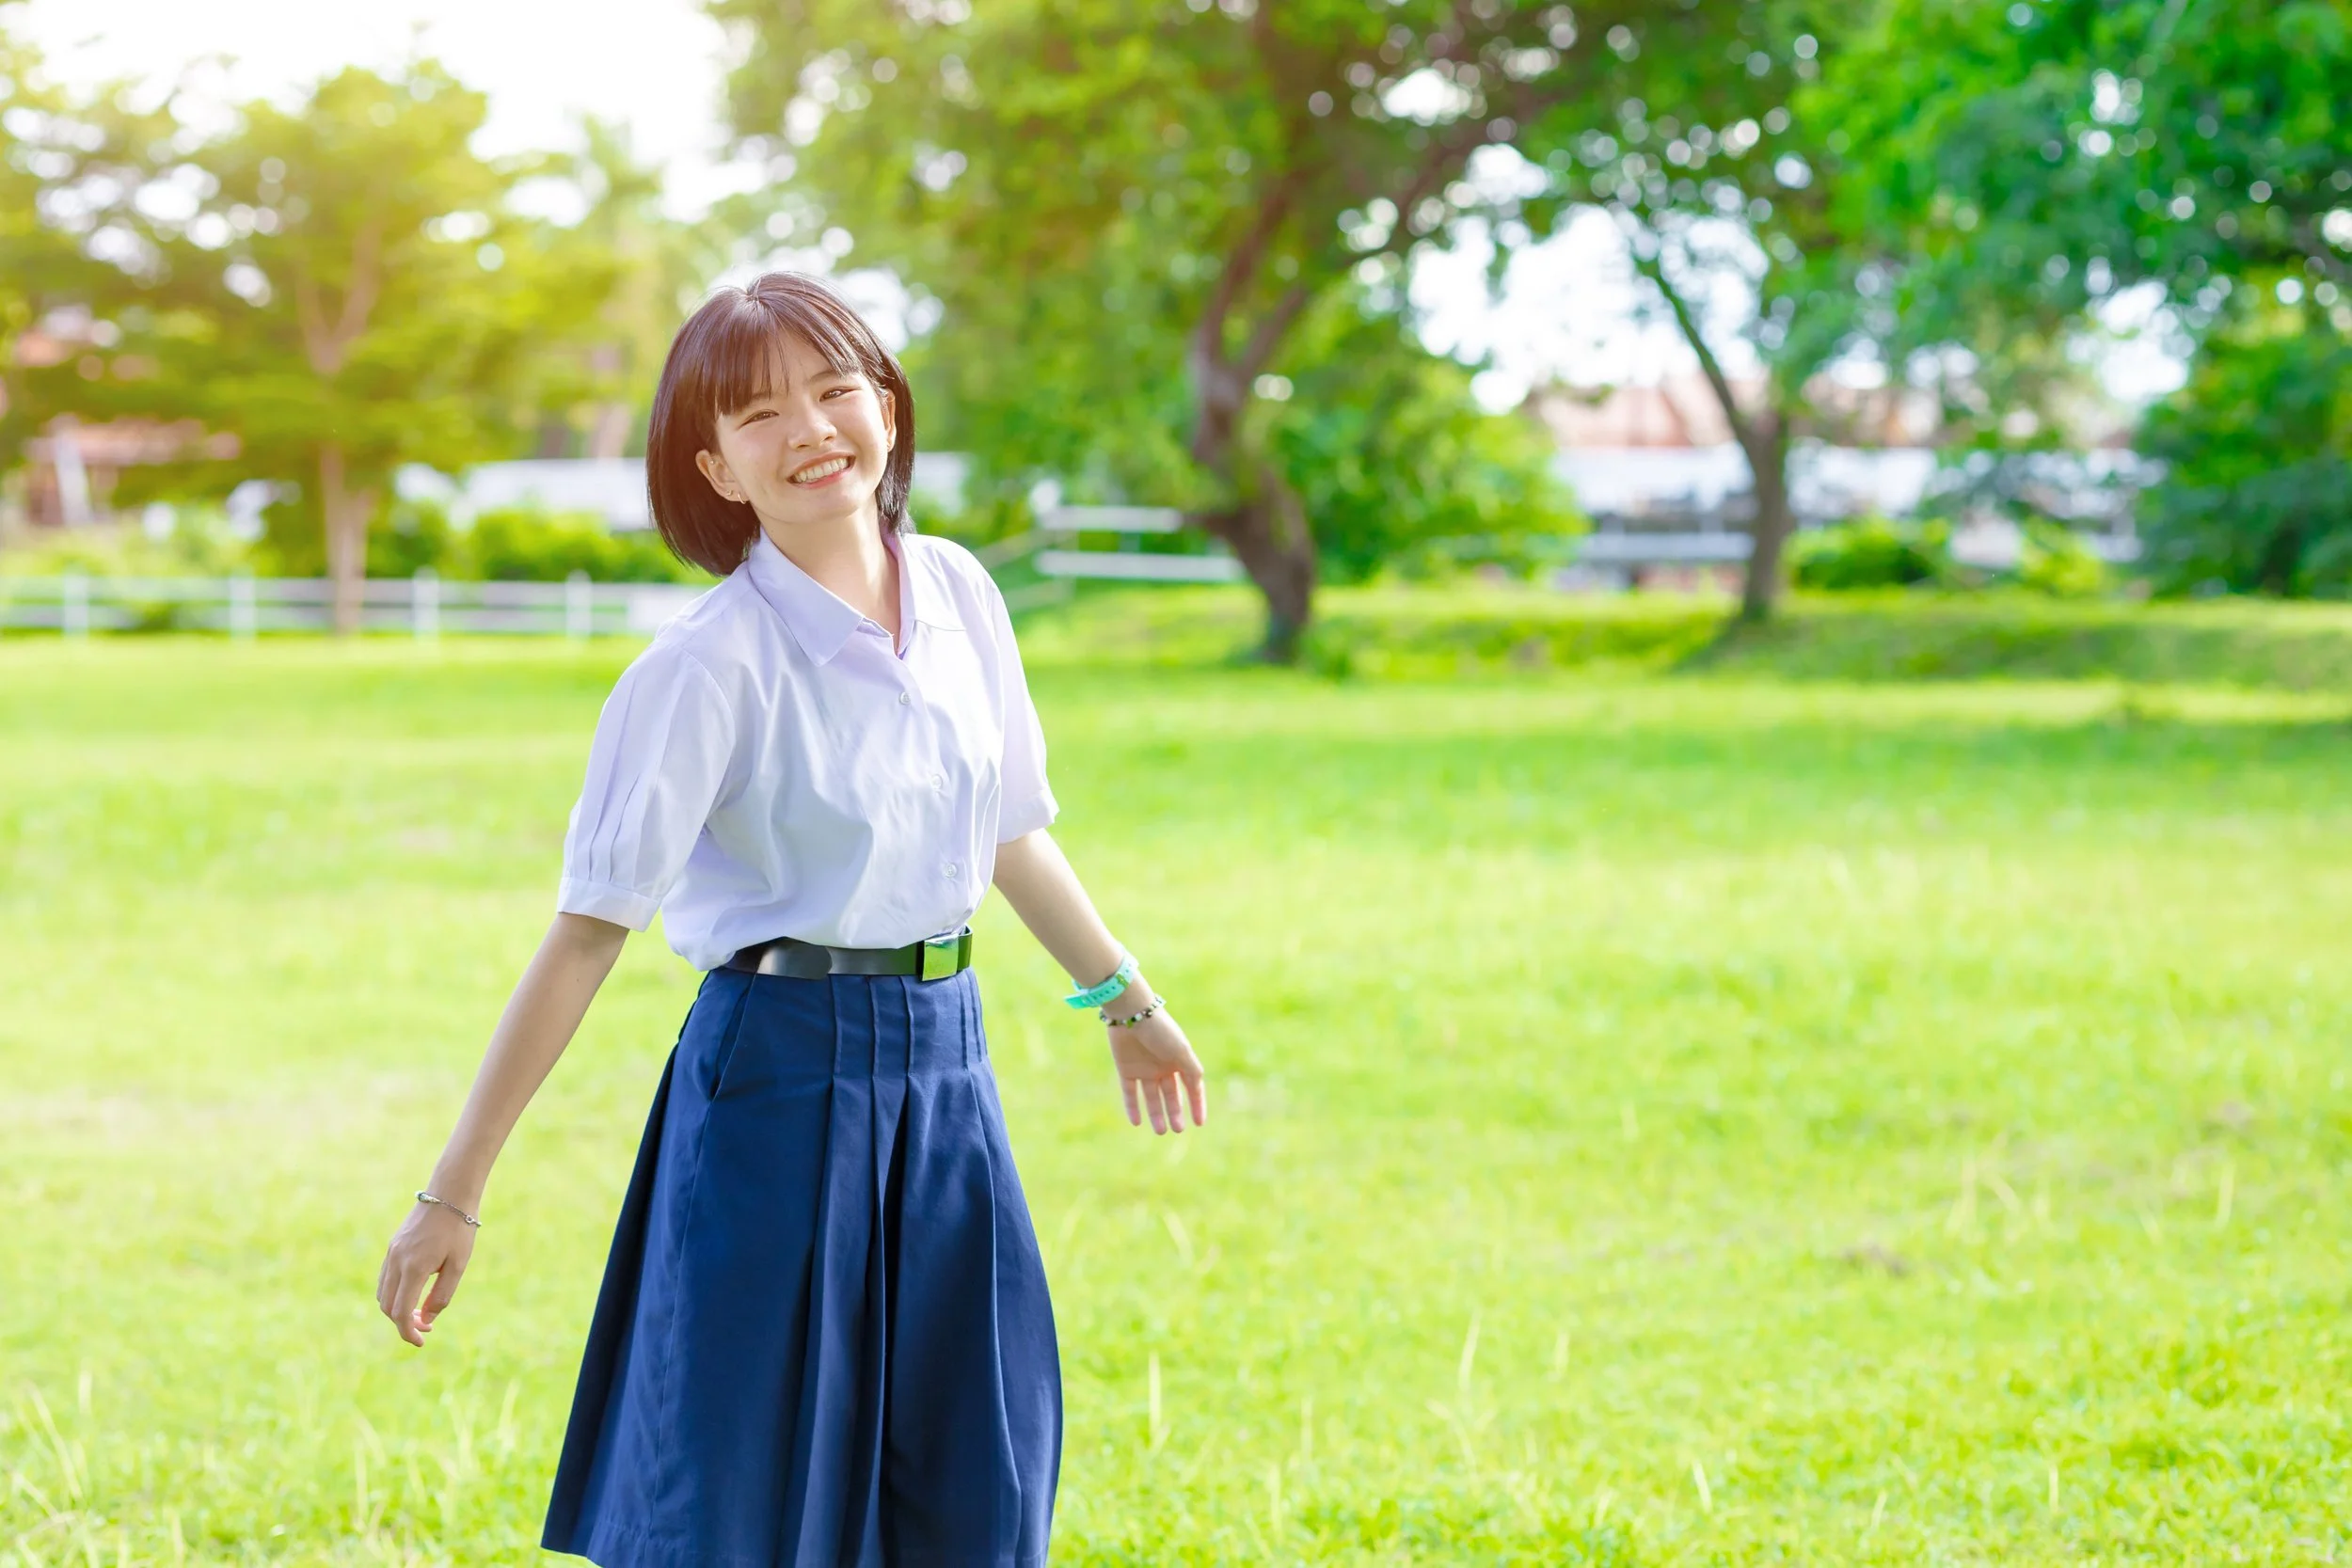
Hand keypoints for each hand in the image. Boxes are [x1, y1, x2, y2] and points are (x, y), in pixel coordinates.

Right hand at [375, 1200, 477, 1347]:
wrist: (450, 1194)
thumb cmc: (459, 1230)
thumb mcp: (458, 1265)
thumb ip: (441, 1296)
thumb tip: (426, 1321)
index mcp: (413, 1268)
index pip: (400, 1312)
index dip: (408, 1332)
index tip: (421, 1342)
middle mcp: (396, 1261)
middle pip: (387, 1306)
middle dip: (403, 1323)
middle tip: (426, 1328)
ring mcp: (391, 1253)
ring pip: (382, 1293)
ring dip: (397, 1309)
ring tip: (422, 1313)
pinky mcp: (393, 1246)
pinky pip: (385, 1278)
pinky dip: (394, 1293)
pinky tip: (413, 1294)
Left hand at [1105, 991, 1206, 1134]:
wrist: (1131, 1013)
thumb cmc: (1160, 1031)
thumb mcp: (1182, 1052)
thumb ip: (1192, 1072)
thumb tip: (1198, 1092)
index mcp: (1179, 1061)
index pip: (1192, 1087)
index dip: (1197, 1105)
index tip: (1199, 1123)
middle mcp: (1163, 1066)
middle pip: (1171, 1095)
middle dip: (1175, 1113)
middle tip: (1177, 1129)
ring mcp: (1144, 1069)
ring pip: (1151, 1098)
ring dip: (1156, 1114)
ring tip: (1160, 1131)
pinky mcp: (1126, 1069)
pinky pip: (1130, 1093)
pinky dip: (1133, 1107)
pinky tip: (1137, 1122)